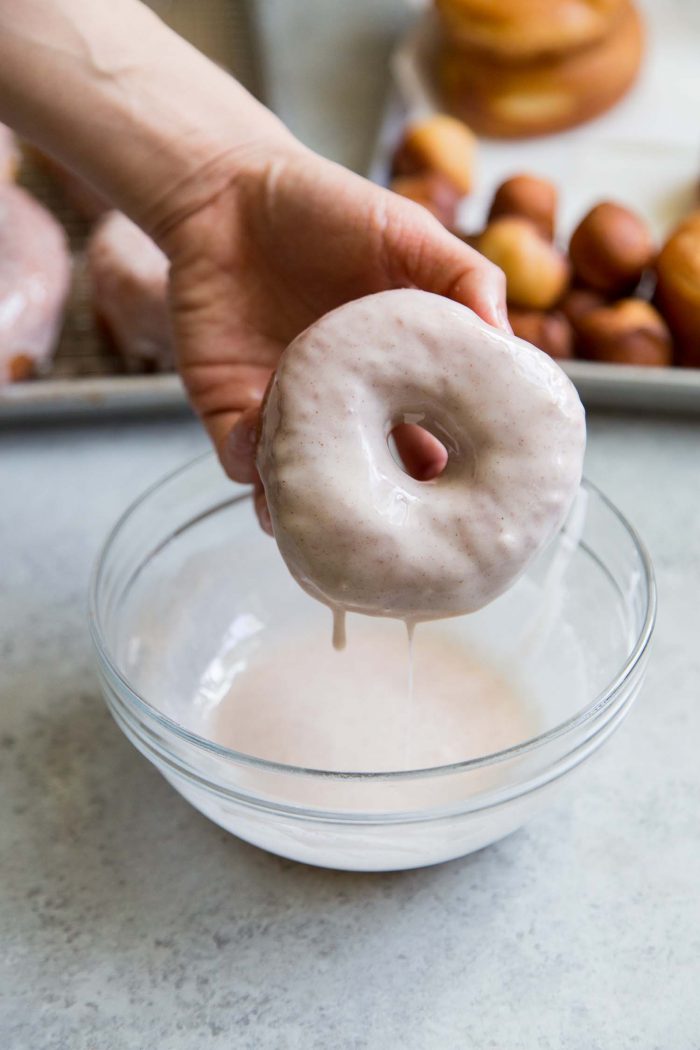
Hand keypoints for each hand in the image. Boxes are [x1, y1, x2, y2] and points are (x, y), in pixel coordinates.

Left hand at [162, 142, 507, 530]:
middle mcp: (341, 405)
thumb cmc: (325, 209)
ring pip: (300, 486)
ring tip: (315, 516)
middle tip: (392, 529)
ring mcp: (283, 412)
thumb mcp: (410, 236)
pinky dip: (250, 460)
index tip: (464, 504)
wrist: (228, 190)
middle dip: (377, 513)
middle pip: (365, 482)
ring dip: (306, 506)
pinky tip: (260, 437)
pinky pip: (240, 457)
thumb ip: (464, 279)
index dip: (444, 476)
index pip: (428, 441)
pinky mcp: (227, 408)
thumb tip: (508, 340)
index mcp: (391, 378)